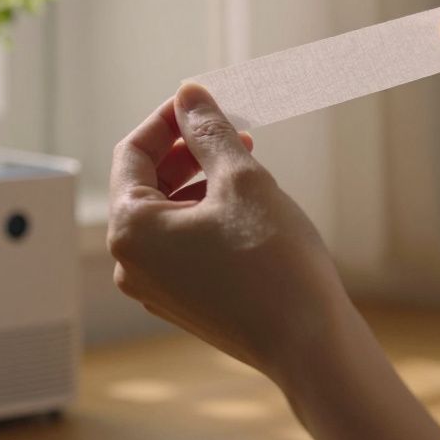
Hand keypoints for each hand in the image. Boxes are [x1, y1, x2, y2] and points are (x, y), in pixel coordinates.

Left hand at [107, 83, 351, 381]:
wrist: (309, 344)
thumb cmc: (274, 263)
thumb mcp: (242, 179)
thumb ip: (208, 130)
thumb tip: (188, 95)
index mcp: (131, 229)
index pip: (133, 152)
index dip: (168, 119)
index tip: (202, 99)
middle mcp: (131, 262)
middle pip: (147, 183)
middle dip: (188, 150)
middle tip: (232, 129)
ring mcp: (155, 287)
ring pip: (168, 214)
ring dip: (201, 182)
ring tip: (247, 165)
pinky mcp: (183, 302)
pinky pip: (182, 244)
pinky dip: (206, 216)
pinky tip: (247, 208)